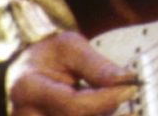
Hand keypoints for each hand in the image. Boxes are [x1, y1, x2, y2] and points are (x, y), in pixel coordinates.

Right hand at [4, 31, 136, 115]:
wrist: (26, 67)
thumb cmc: (49, 54)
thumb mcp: (71, 47)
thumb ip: (97, 66)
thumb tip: (126, 79)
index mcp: (29, 90)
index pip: (73, 105)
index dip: (106, 100)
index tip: (131, 88)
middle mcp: (28, 115)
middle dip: (107, 109)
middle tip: (126, 93)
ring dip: (102, 115)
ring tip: (115, 101)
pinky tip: (108, 111)